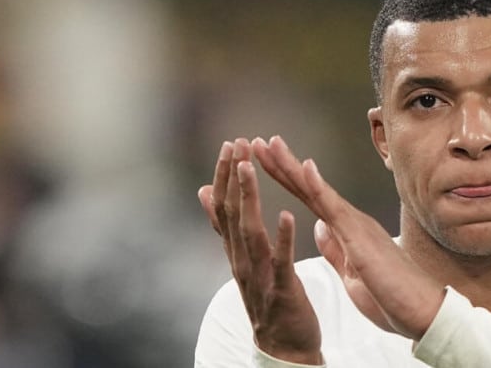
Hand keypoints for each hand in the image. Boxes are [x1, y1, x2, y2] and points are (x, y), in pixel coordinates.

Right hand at [198, 139, 322, 363]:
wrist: (284, 346)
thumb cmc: (266, 297)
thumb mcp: (240, 259)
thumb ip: (225, 228)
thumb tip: (205, 192)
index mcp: (237, 251)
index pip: (224, 207)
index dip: (225, 175)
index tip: (230, 144)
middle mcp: (242, 260)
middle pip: (232, 213)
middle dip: (233, 177)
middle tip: (236, 144)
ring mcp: (259, 275)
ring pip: (249, 231)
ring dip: (249, 198)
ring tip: (249, 168)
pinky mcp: (281, 289)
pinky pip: (280, 261)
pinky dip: (281, 238)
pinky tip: (285, 214)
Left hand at [252, 136, 444, 340]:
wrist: (424, 313)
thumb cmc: (392, 296)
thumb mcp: (352, 272)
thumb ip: (335, 248)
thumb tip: (318, 227)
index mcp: (347, 230)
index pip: (310, 198)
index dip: (288, 177)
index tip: (266, 159)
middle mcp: (351, 222)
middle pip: (310, 187)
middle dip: (284, 164)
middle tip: (259, 141)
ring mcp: (357, 227)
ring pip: (318, 191)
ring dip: (293, 167)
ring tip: (271, 145)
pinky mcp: (361, 239)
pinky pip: (335, 210)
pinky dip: (319, 187)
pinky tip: (305, 168)